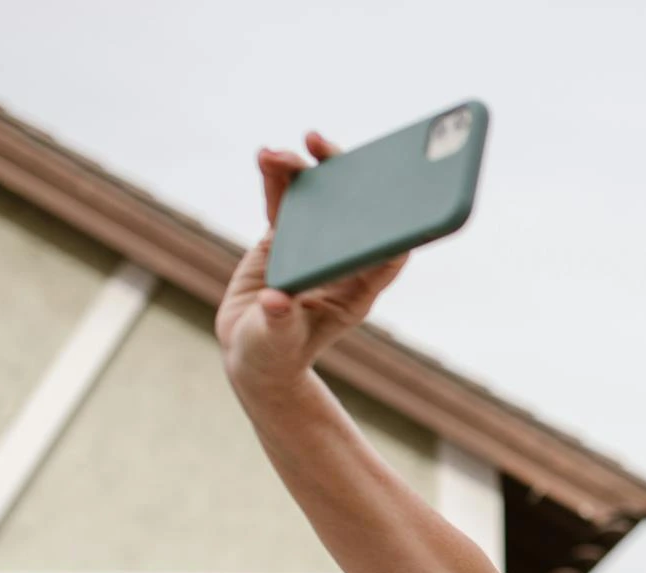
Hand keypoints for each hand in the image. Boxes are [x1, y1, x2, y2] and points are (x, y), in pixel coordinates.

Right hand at [215, 131, 407, 391]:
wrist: (253, 352)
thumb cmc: (276, 352)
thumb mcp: (277, 340)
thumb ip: (279, 321)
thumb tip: (276, 301)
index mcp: (356, 290)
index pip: (385, 254)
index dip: (393, 227)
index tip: (392, 196)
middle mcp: (341, 262)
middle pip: (353, 212)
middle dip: (344, 174)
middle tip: (323, 146)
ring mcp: (312, 245)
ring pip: (316, 199)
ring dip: (302, 170)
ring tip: (278, 152)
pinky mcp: (284, 238)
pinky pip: (284, 202)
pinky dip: (276, 180)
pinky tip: (266, 157)